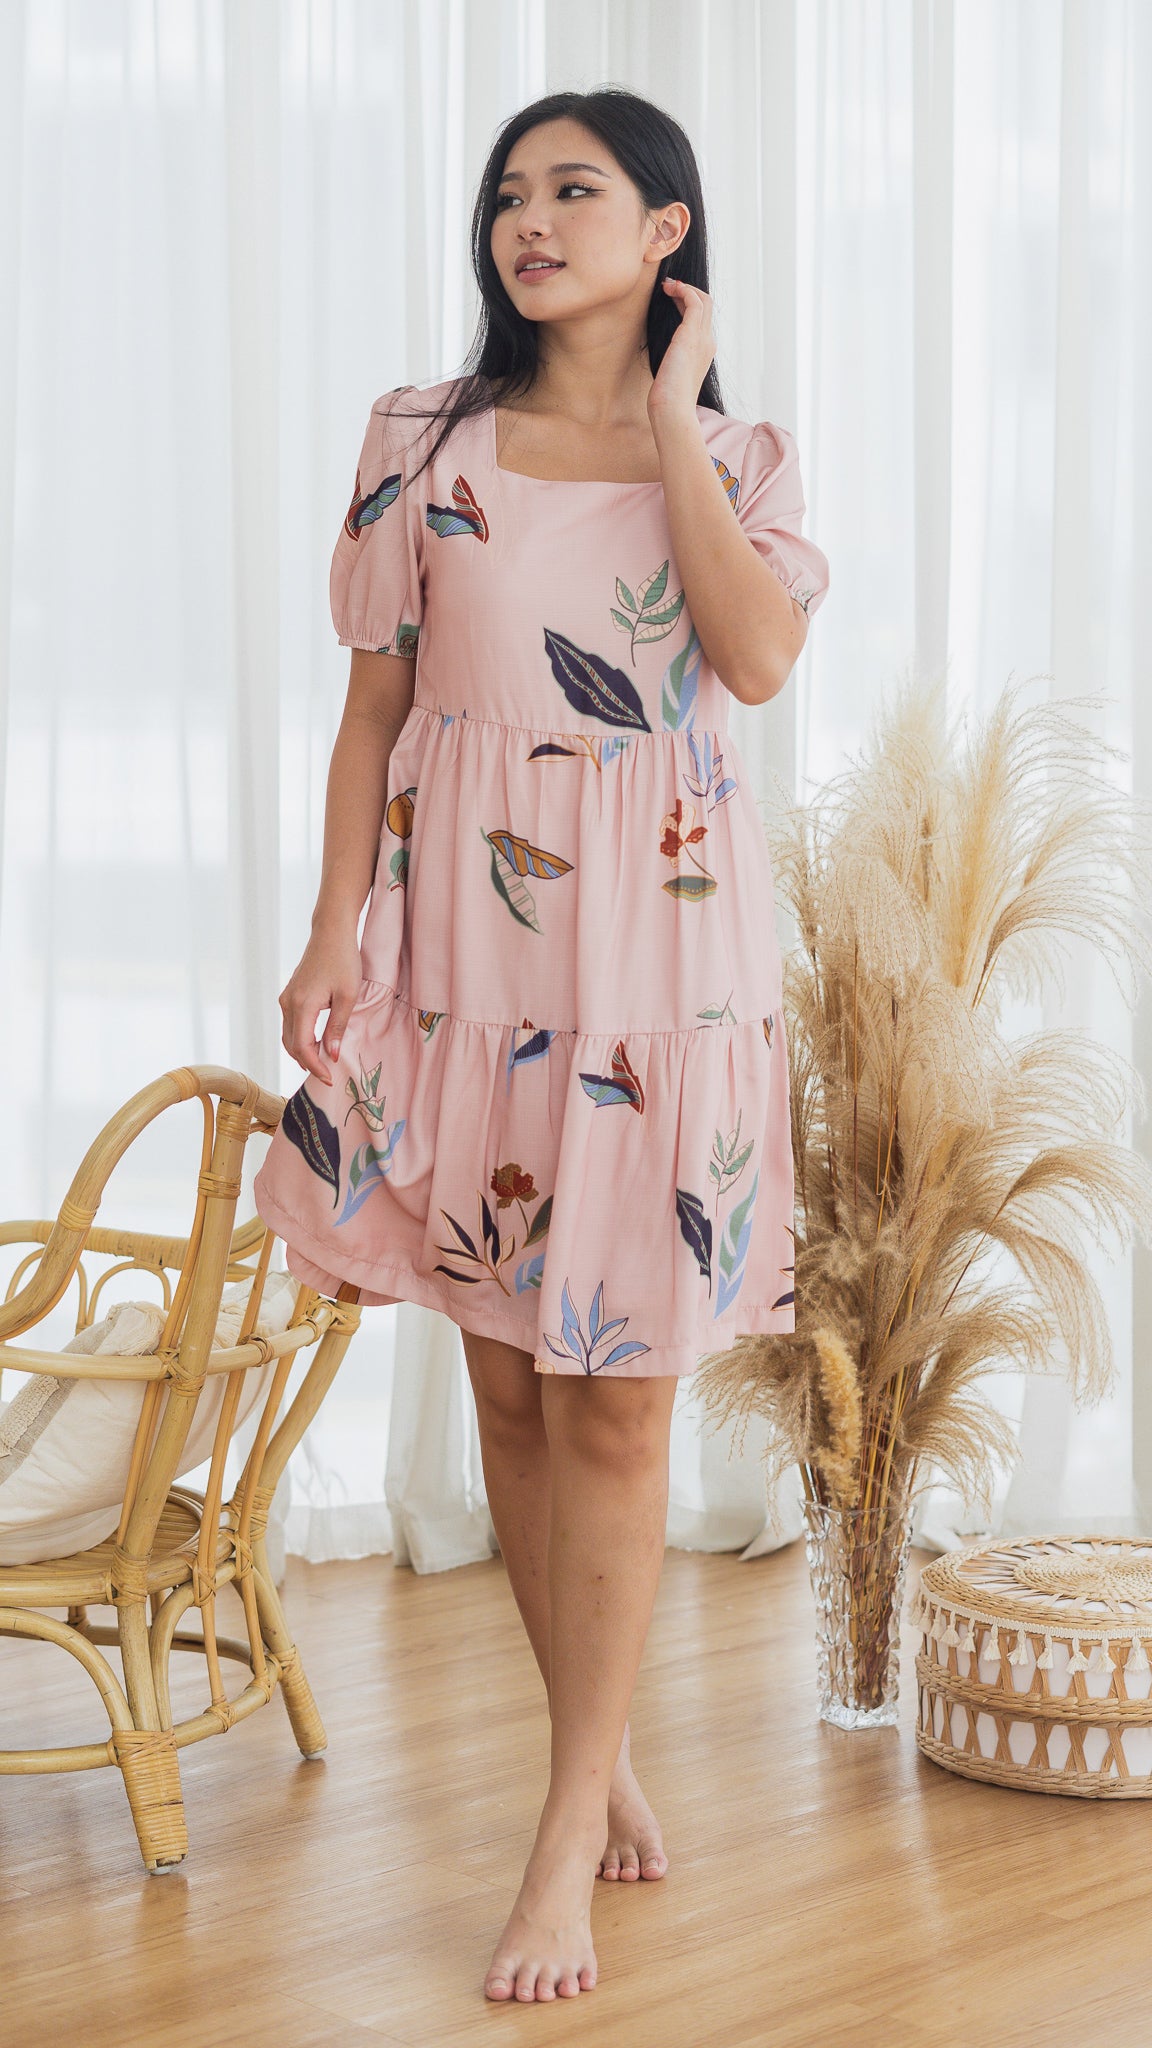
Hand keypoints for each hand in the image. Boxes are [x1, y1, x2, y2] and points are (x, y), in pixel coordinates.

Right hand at [279, 928, 363, 1086]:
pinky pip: (290, 1024)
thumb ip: (337, 1027)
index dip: (315, 1066)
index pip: (302, 1047)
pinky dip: (300, 1038)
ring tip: (321, 1062)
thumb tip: (332, 1055)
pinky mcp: (290, 994)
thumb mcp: (348, 996)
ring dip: (302, 1052)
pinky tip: (315, 1043)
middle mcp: (288, 1003)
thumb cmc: (344, 960)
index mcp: (302, 1005)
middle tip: (327, 1075)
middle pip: (291, 1044)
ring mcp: (287, 998)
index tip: (330, 1077)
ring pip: (288, 1035)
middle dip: (307, 1063)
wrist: (331, 932)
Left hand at [648, 277, 716, 418]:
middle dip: (688, 290)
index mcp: (704, 352)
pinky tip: (668, 290)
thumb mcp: (671, 375)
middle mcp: (707, 342)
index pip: (702, 318)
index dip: (688, 302)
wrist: (673, 410)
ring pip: (703, 299)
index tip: (671, 297)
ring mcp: (702, 338)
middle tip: (668, 287)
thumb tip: (664, 356)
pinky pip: (694, 302)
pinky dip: (683, 290)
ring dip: (684, 287)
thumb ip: (672, 360)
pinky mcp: (691, 335)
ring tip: (666, 286)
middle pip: (706, 304)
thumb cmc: (668, 399)